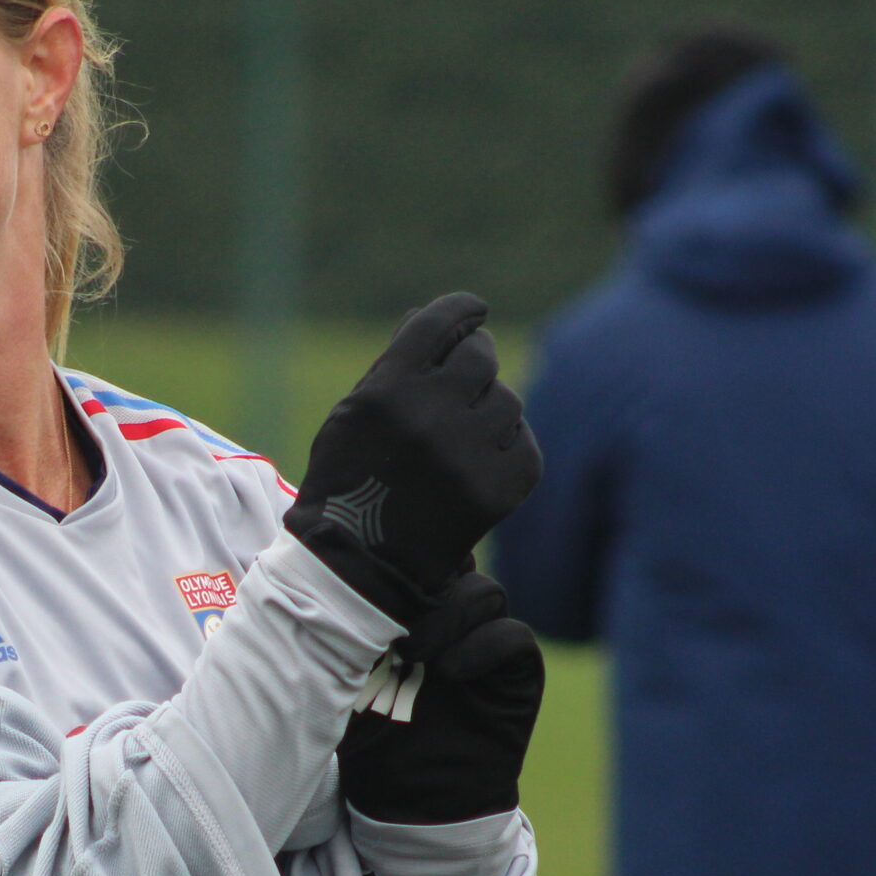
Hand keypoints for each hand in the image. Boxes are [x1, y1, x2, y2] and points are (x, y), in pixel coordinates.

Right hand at [285, 293, 543, 625]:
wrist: (362, 565)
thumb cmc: (352, 480)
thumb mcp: (354, 415)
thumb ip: (393, 365)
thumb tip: (432, 318)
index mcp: (387, 392)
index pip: (441, 322)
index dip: (463, 310)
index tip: (475, 310)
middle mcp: (430, 418)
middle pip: (481, 357)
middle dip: (474, 361)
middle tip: (465, 379)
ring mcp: (468, 455)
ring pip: (507, 401)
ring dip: (488, 411)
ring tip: (461, 438)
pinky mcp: (500, 489)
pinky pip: (523, 444)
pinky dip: (505, 450)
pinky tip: (478, 465)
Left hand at [340, 570, 544, 825]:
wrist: (414, 811)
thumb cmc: (372, 747)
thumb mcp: (344, 685)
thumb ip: (345, 636)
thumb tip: (317, 578)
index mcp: (411, 616)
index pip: (417, 563)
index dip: (398, 558)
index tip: (367, 571)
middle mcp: (452, 624)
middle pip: (456, 567)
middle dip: (427, 580)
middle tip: (393, 614)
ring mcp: (485, 648)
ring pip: (485, 595)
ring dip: (452, 613)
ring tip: (415, 652)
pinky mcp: (515, 678)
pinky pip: (514, 638)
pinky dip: (486, 645)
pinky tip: (452, 671)